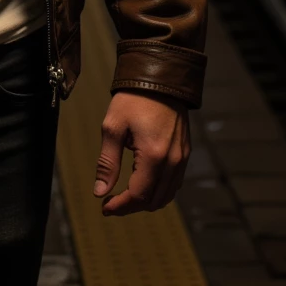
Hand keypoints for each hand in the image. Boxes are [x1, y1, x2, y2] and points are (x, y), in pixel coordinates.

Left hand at [94, 91, 189, 215]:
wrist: (160, 78)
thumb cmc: (133, 99)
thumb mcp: (113, 127)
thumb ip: (107, 163)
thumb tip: (100, 192)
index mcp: (154, 156)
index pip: (139, 195)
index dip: (121, 206)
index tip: (105, 208)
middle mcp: (172, 161)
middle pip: (154, 201)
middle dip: (132, 207)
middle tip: (112, 203)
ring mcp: (182, 158)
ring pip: (167, 195)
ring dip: (146, 201)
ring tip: (125, 196)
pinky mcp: (185, 153)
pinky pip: (174, 183)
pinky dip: (159, 191)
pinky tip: (143, 184)